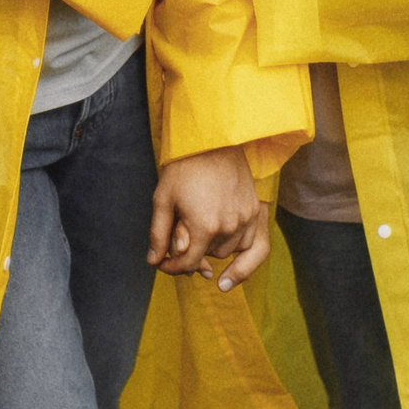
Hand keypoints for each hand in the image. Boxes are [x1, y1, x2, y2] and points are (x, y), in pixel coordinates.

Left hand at [148, 144, 270, 290]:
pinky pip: (250, 242)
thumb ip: (158, 234)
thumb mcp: (163, 199)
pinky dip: (236, 246)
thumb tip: (153, 260)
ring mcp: (245, 219)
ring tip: (197, 232)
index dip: (172, 268)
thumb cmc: (184, 167)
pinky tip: (224, 242)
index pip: (188, 263)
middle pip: (207, 257)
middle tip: (177, 240)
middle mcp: (229, 227)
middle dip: (191, 253)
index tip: (163, 264)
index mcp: (204, 227)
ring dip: (211, 249)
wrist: (213, 140)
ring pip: (227, 252)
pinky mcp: (255, 211)